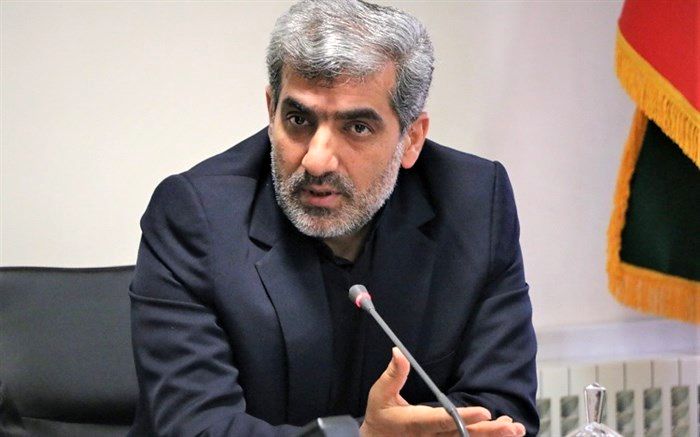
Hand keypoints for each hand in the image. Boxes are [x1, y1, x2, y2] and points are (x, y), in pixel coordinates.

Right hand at [360, 347, 526, 436]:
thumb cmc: (380, 416)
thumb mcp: (381, 394)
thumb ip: (394, 375)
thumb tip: (398, 351)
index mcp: (416, 424)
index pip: (443, 420)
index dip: (464, 417)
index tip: (484, 412)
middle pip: (463, 436)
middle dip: (488, 431)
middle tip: (510, 425)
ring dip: (492, 436)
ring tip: (514, 429)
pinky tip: (502, 432)